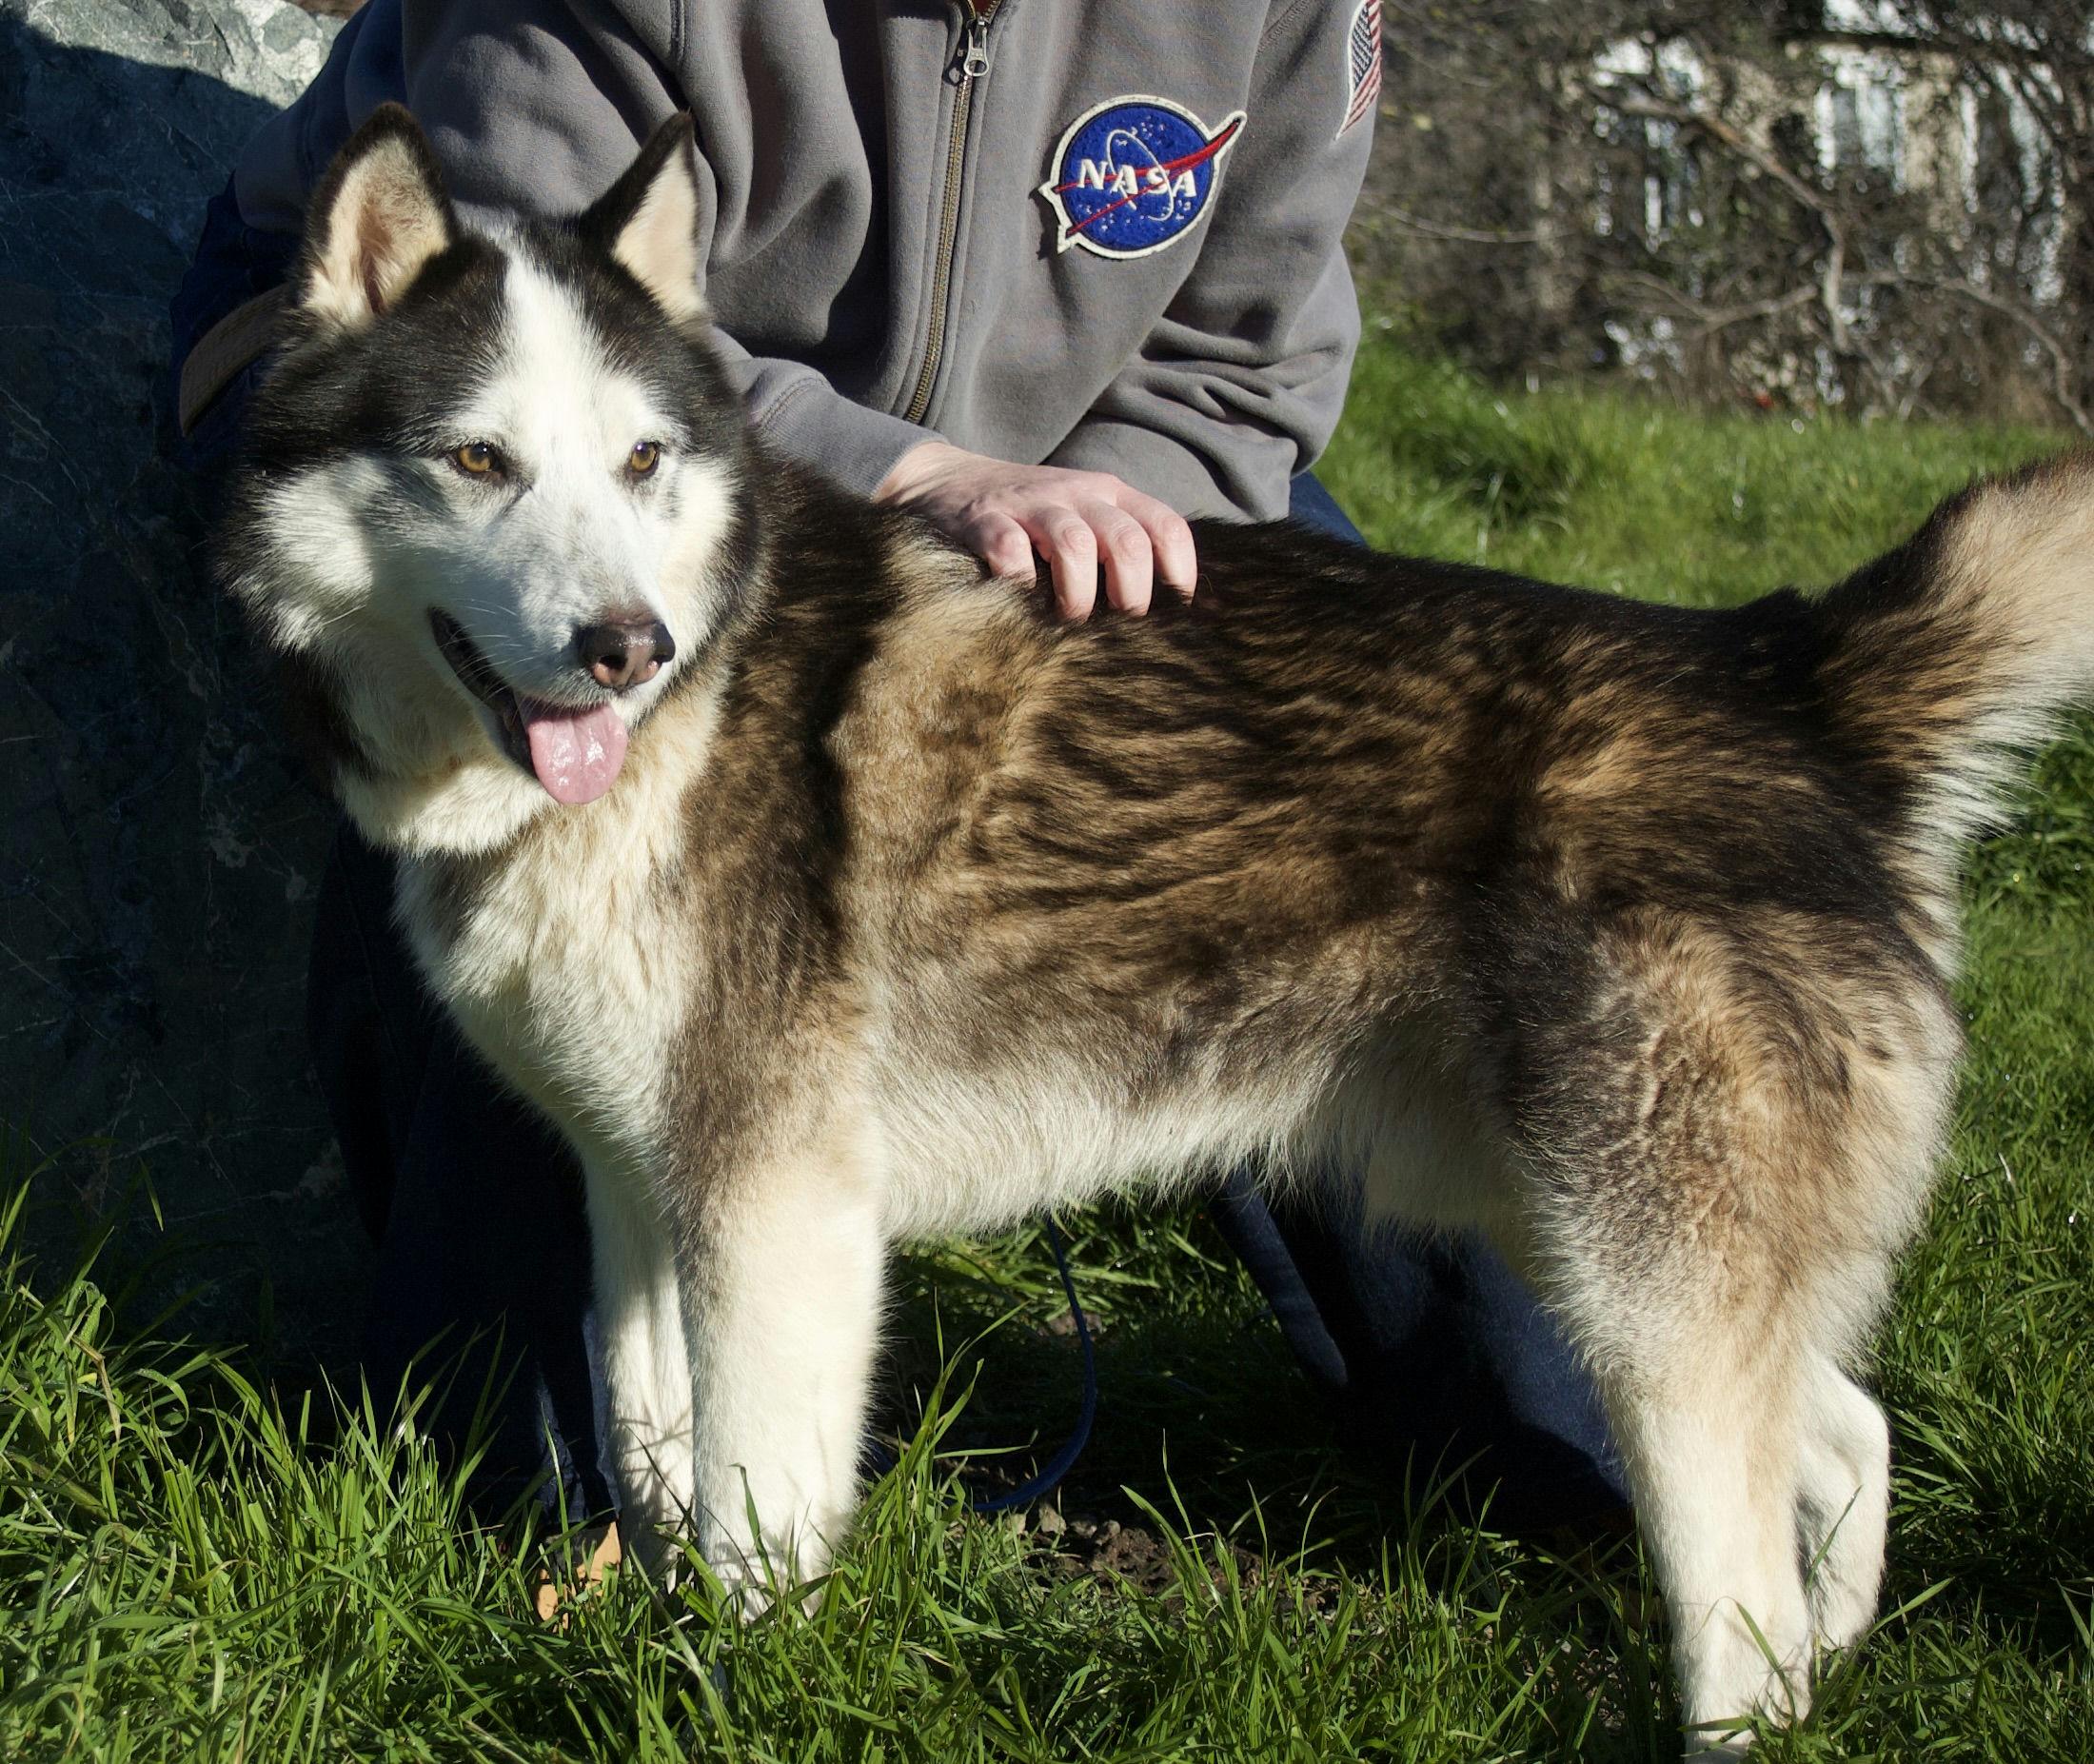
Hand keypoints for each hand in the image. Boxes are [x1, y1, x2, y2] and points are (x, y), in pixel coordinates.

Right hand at [873, 440, 1197, 618]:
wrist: (950, 480)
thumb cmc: (1031, 518)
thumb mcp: (1084, 517)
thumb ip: (1119, 549)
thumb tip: (1163, 617)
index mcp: (1113, 495)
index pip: (1167, 528)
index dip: (1178, 577)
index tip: (1171, 618)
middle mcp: (1080, 494)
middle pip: (1128, 543)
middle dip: (1130, 598)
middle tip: (1118, 632)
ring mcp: (1032, 504)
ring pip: (1075, 546)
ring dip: (1078, 597)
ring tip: (1070, 626)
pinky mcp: (987, 520)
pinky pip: (1011, 553)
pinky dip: (1021, 586)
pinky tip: (1021, 607)